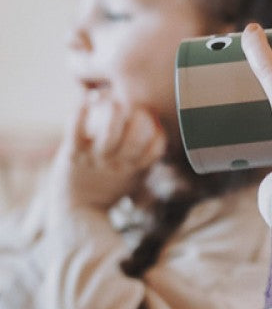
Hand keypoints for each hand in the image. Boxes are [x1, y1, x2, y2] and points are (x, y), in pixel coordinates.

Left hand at [51, 96, 166, 210]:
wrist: (77, 207)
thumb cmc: (109, 186)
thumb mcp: (135, 176)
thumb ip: (147, 157)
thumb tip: (161, 128)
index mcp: (136, 168)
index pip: (156, 147)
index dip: (158, 130)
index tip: (152, 118)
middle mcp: (118, 164)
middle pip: (136, 139)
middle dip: (140, 118)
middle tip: (136, 108)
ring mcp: (95, 159)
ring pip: (109, 133)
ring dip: (115, 113)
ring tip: (116, 102)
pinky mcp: (72, 155)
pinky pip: (75, 131)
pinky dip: (79, 115)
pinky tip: (86, 101)